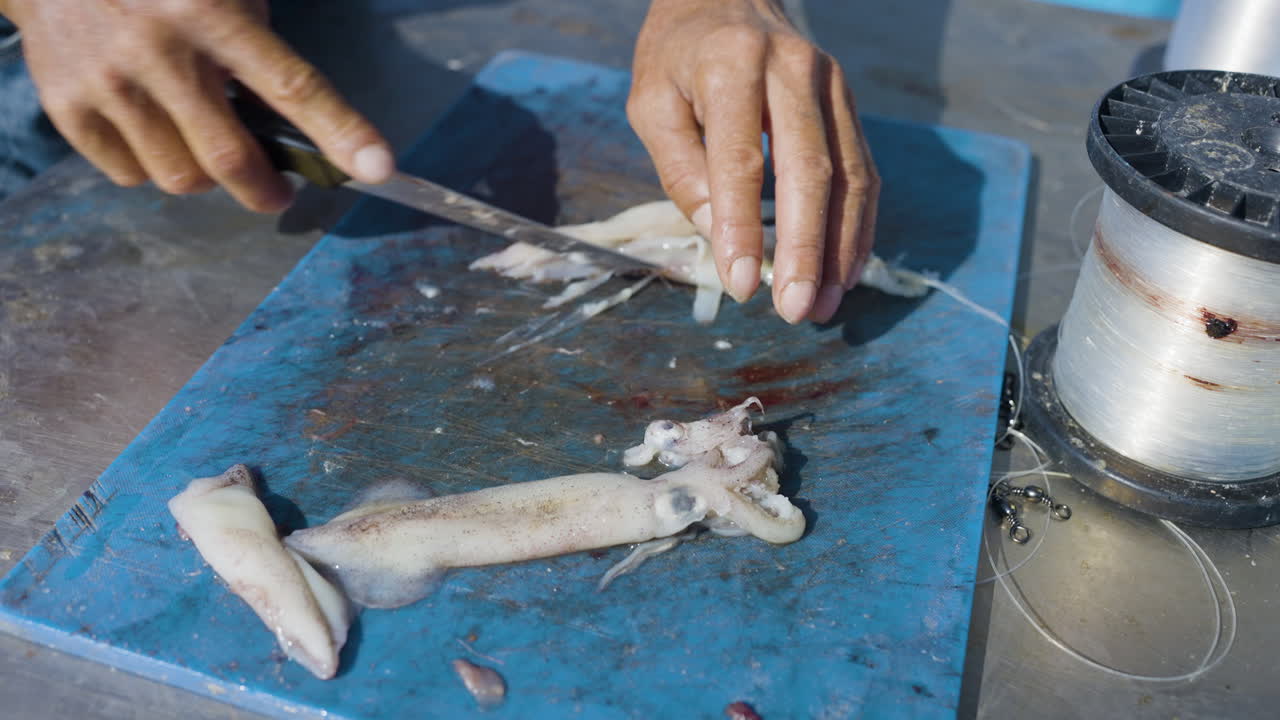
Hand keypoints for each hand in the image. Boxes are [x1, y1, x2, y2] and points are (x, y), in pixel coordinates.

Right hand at [0, 0, 392, 211]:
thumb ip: (260, 52)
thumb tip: (298, 128)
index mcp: (211, 14)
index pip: (291, 85)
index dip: (339, 131)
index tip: (377, 169)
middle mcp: (159, 49)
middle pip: (229, 158)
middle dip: (265, 189)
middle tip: (278, 191)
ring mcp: (107, 81)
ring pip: (180, 177)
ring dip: (206, 175)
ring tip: (203, 142)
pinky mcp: (66, 105)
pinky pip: (129, 175)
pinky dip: (152, 167)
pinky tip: (154, 131)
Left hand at [628, 0, 878, 323]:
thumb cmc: (679, 57)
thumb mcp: (651, 102)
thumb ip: (679, 166)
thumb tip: (716, 232)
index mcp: (732, 64)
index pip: (742, 158)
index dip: (743, 227)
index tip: (740, 284)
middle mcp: (793, 69)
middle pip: (811, 170)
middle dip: (806, 249)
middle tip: (795, 310)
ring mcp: (832, 84)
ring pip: (851, 176)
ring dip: (841, 249)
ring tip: (823, 306)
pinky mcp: (850, 103)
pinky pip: (865, 172)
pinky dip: (857, 228)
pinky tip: (844, 272)